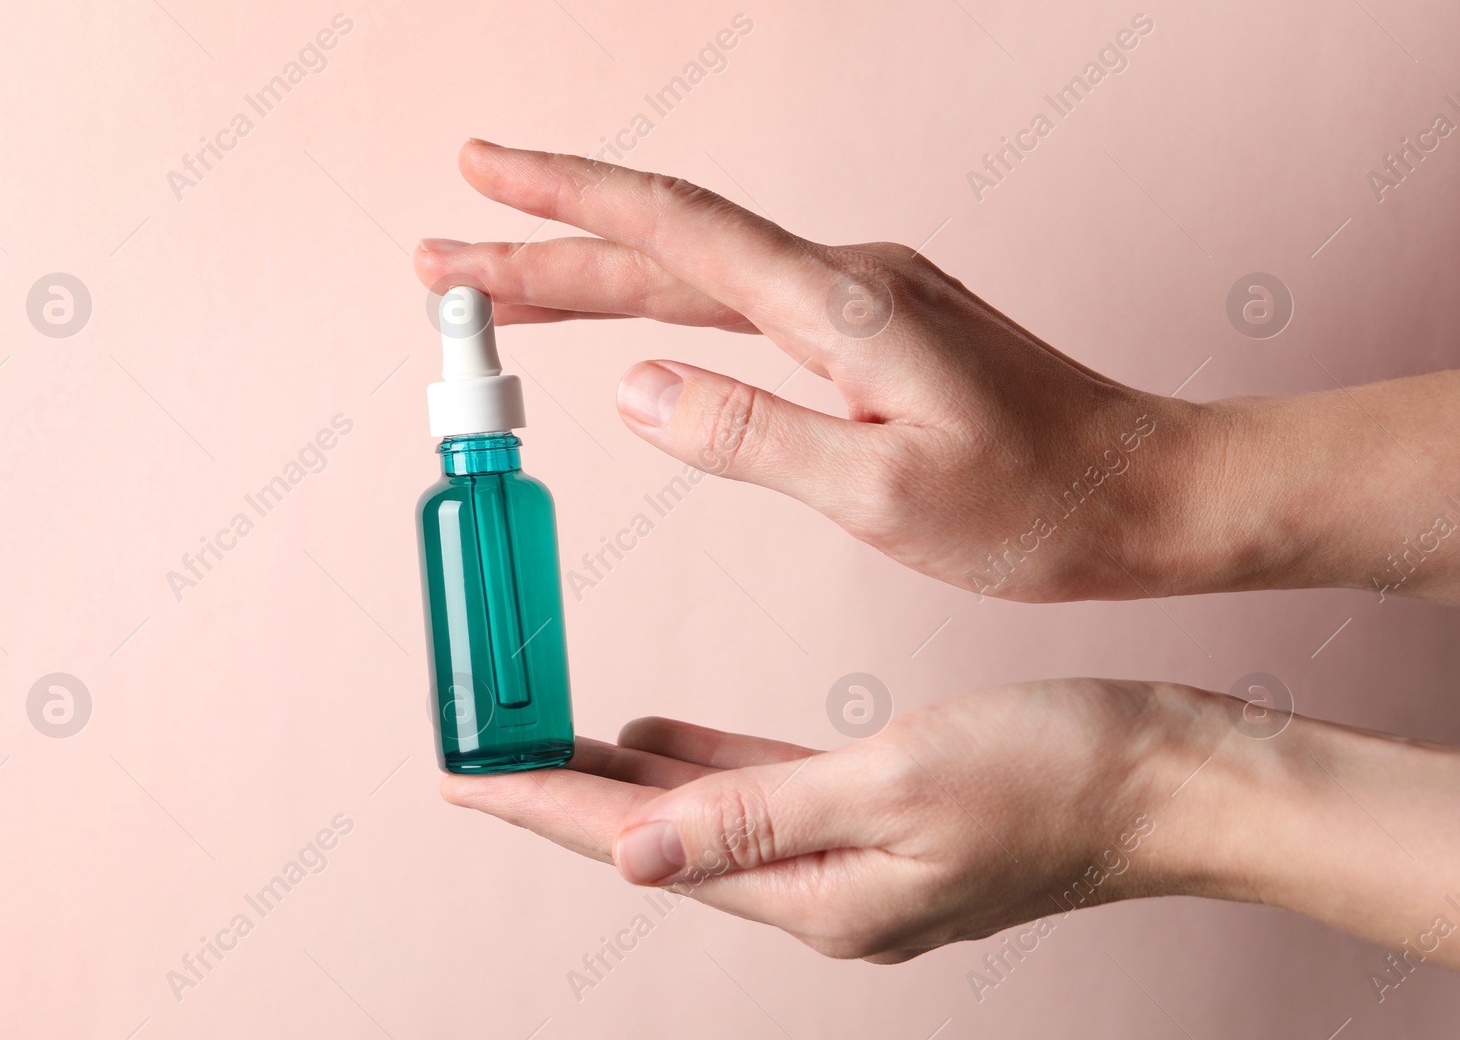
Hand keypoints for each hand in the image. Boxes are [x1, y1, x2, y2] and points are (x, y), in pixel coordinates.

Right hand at [415, 141, 1459, 604]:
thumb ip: (750, 434)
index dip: (564, 201)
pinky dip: (666, 307)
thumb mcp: (883, 496)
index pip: (675, 231)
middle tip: (442, 260)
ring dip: (595, 281)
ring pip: (699, 277)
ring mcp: (863, 300)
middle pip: (666, 249)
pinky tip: (637, 323)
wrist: (1152, 494)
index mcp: (842, 308)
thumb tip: (630, 386)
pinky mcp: (877, 332)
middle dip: (545, 250)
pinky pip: (743, 305)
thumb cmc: (1037, 508)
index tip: (475, 176)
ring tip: (504, 293)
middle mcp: (846, 282)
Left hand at [443, 679, 1459, 968]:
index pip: (641, 845)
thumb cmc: (1053, 774)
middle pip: (656, 834)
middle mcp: (820, 890)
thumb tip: (634, 851)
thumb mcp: (896, 785)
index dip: (544, 808)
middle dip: (564, 794)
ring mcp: (848, 859)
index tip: (462, 777)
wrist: (1169, 779)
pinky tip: (659, 735)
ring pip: (699, 811)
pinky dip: (700, 761)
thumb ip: (759, 816)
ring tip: (547, 742)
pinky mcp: (875, 818)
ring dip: (623, 778)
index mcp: (818, 895)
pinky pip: (756, 791)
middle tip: (484, 752)